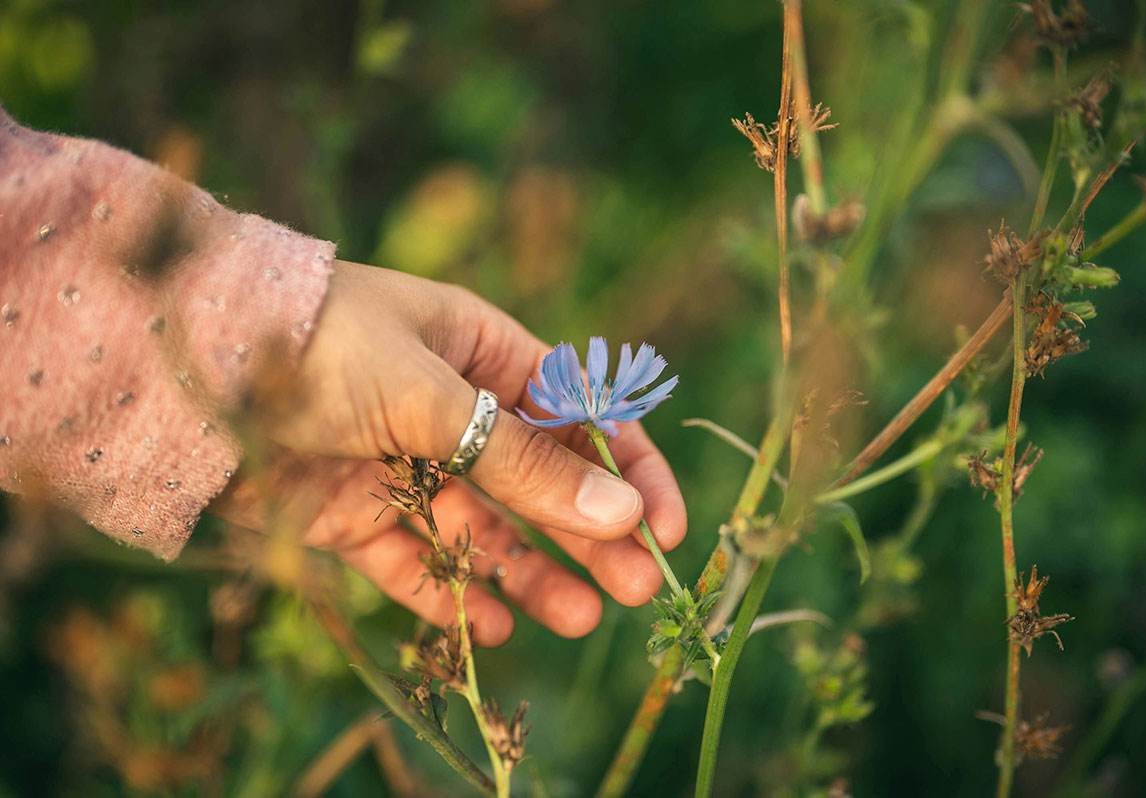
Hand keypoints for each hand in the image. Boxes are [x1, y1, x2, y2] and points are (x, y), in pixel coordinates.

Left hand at [210, 260, 686, 644]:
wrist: (185, 376)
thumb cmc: (321, 349)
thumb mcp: (434, 397)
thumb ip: (524, 461)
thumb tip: (620, 514)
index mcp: (481, 351)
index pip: (578, 412)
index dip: (627, 469)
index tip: (664, 527)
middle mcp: (449, 409)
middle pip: (539, 481)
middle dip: (588, 534)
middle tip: (636, 591)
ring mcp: (402, 465)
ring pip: (485, 528)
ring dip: (532, 572)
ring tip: (578, 618)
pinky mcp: (354, 514)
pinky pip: (418, 561)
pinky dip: (454, 594)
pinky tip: (494, 629)